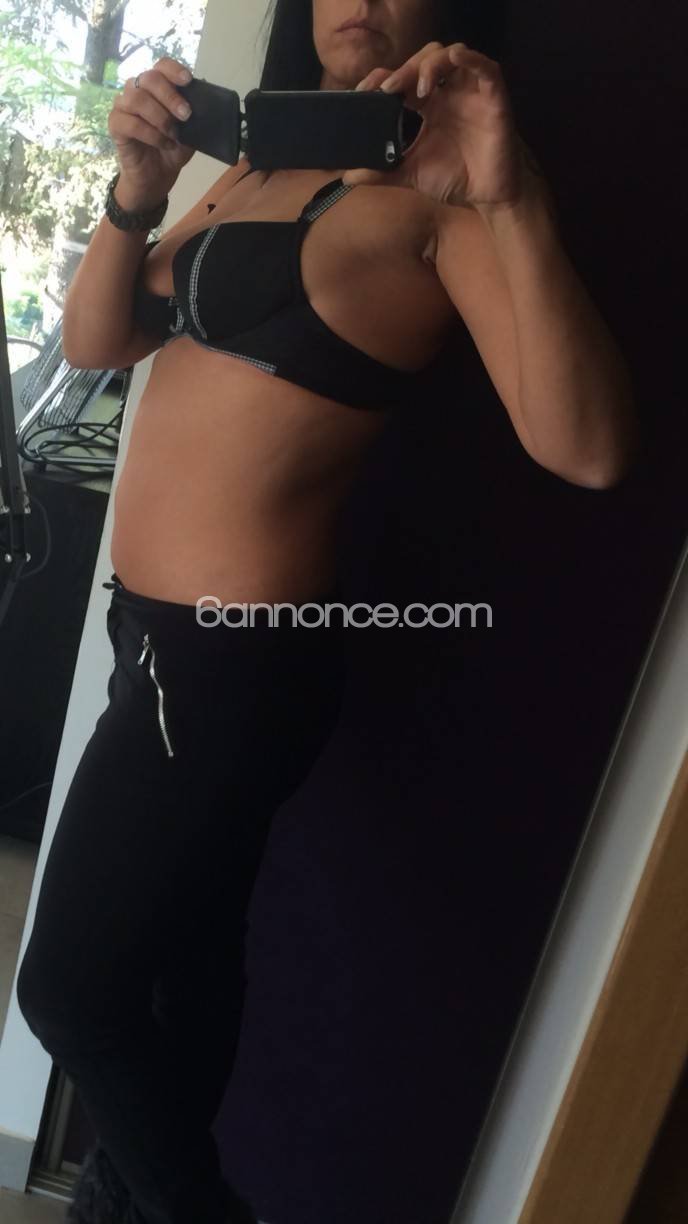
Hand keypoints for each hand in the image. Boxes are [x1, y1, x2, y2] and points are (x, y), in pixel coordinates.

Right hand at [108, 57, 196, 206]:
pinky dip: (150, 134)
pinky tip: (164, 143)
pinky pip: (129, 122)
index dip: (174, 70)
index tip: (188, 81)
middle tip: (186, 115)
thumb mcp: (190, 130)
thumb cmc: (172, 148)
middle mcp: (137, 89)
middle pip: (149, 78)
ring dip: (159, 117)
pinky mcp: (115, 124)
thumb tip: (205, 96)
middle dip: (170, 96)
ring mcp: (123, 105)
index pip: (161, 65)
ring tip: (173, 134)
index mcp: (156, 86)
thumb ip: (195, 114)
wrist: (158, 175)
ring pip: (136, 98)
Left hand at [341, 42, 529, 209]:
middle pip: (424, 59)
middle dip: (404, 69)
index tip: (364, 91)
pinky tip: (454, 59)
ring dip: (431, 63)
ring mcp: (471, 92)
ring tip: (418, 89)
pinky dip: (470, 58)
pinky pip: (486, 67)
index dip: (383, 77)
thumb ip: (382, 172)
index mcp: (429, 106)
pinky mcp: (493, 97)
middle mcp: (448, 93)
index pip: (403, 78)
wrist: (488, 197)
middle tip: (387, 89)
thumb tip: (348, 177)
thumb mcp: (411, 173)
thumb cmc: (455, 179)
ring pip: (452, 54)